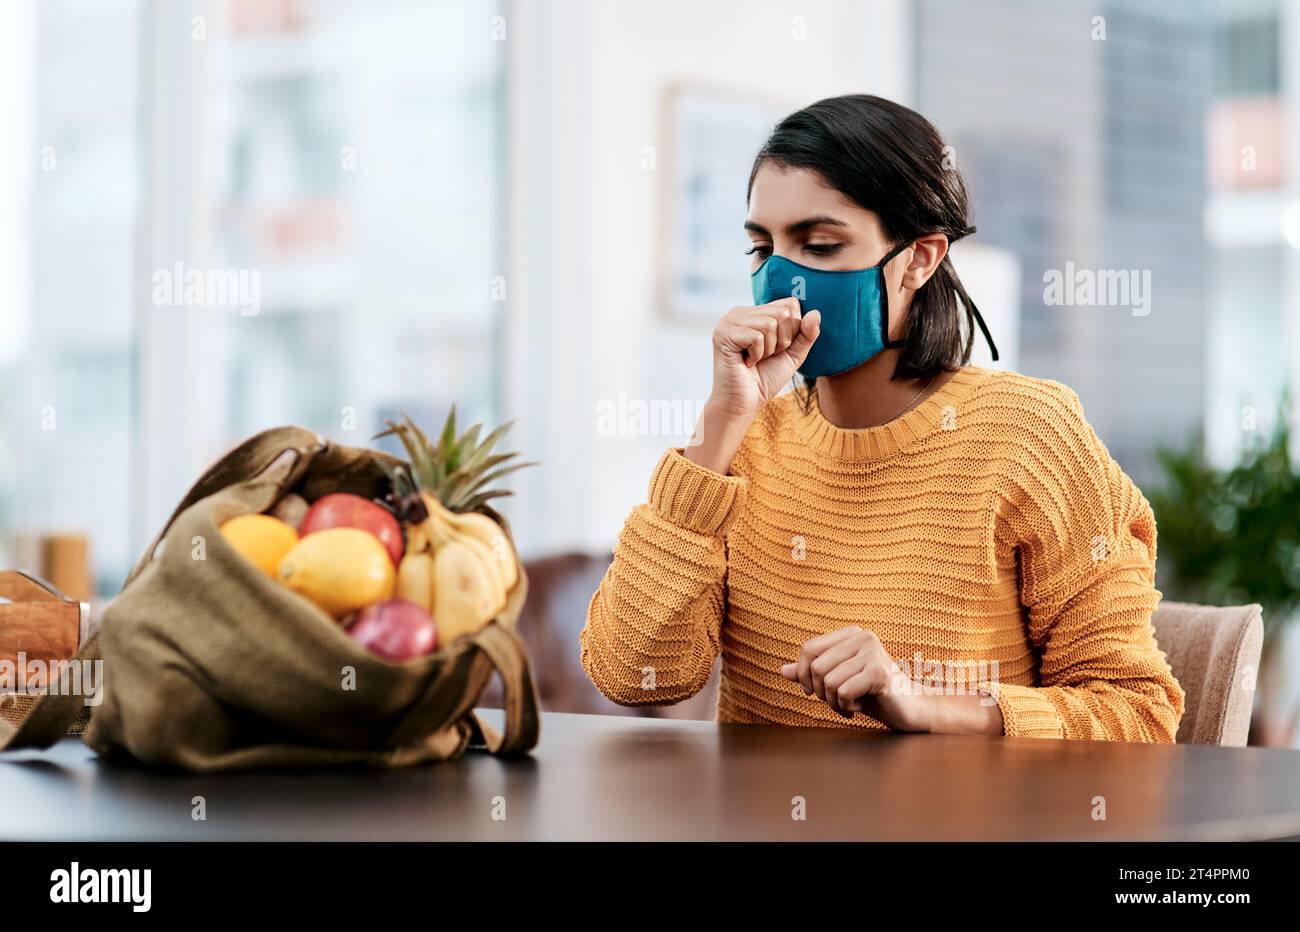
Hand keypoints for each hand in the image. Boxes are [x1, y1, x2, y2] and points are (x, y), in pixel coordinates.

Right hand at [708, 300, 819, 419]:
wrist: (743, 404)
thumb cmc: (764, 380)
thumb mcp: (792, 354)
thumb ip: (806, 334)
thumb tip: (815, 313)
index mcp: (754, 312)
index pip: (789, 304)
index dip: (792, 330)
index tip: (775, 349)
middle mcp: (739, 312)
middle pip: (782, 313)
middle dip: (781, 341)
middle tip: (764, 357)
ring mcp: (729, 322)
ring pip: (770, 323)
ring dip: (769, 349)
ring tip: (755, 360)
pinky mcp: (723, 334)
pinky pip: (757, 336)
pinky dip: (757, 354)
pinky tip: (746, 363)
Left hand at [780, 626, 927, 731]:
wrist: (907, 711)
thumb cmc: (871, 695)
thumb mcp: (837, 681)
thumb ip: (811, 674)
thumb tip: (782, 670)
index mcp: (851, 634)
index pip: (808, 648)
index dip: (804, 674)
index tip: (814, 691)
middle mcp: (863, 637)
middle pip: (816, 667)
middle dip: (820, 692)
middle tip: (836, 701)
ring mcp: (873, 653)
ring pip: (828, 681)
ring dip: (833, 702)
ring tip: (849, 704)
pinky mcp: (879, 673)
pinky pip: (842, 692)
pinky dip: (845, 706)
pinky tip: (860, 706)